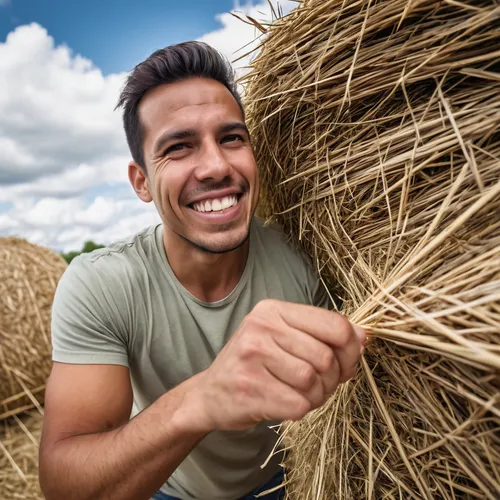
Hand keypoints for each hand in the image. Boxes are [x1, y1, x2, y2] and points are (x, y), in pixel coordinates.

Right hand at [191, 299, 364, 431]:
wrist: (210, 394)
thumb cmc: (254, 365)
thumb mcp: (285, 339)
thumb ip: (322, 335)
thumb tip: (363, 336)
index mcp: (274, 310)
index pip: (335, 325)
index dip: (351, 348)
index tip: (346, 361)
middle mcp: (262, 327)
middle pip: (327, 357)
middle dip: (332, 379)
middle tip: (319, 385)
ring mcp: (252, 356)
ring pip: (314, 382)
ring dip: (317, 396)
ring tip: (301, 394)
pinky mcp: (249, 387)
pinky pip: (299, 404)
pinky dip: (301, 409)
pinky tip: (287, 404)